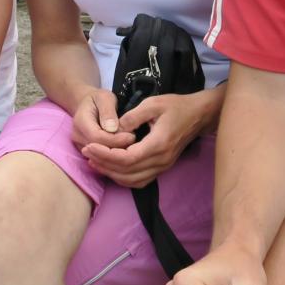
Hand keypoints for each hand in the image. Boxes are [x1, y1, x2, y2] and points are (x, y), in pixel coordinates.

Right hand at [70, 87, 135, 153]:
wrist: (88, 105)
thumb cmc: (99, 99)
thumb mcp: (104, 98)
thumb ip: (108, 111)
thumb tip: (112, 128)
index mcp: (80, 121)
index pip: (97, 137)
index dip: (115, 139)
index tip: (131, 135)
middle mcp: (77, 136)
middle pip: (99, 149)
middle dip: (118, 147)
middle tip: (135, 141)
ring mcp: (81, 145)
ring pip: (100, 156)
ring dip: (118, 152)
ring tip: (132, 144)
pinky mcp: (87, 152)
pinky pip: (101, 158)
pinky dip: (114, 155)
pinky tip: (126, 149)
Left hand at [81, 92, 206, 186]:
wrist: (198, 115)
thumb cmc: (176, 106)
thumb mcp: (153, 103)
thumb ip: (132, 116)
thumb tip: (114, 129)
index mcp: (159, 144)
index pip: (127, 159)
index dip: (105, 155)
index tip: (89, 145)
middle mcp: (161, 160)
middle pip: (127, 172)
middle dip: (103, 164)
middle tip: (86, 153)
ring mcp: (163, 166)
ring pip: (132, 180)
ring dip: (111, 173)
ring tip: (94, 160)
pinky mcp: (162, 167)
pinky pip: (140, 180)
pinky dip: (123, 177)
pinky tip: (110, 167)